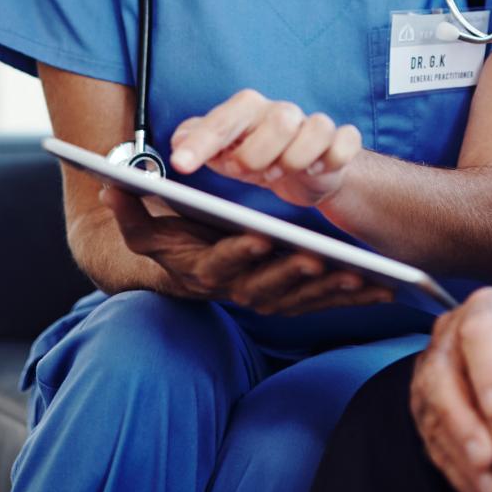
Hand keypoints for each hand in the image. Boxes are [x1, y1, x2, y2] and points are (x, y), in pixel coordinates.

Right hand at [100, 186, 392, 315]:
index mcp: (205, 270)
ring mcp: (266, 299)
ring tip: (358, 275)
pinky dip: (350, 299)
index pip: (221, 264)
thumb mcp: (148, 228)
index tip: (259, 236)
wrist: (185, 274)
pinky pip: (322, 305)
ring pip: (300, 300)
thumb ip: (130, 209)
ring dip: (328, 292)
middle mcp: (237, 290)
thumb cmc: (174, 242)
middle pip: (266, 288)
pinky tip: (381, 289)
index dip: (239, 253)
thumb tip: (110, 186)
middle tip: (318, 257)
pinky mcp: (292, 302)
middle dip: (292, 275)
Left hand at [170, 88, 361, 207]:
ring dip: (297, 160)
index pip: (225, 118)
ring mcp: (315, 125)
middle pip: (280, 120)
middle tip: (248, 173)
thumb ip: (197, 142)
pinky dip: (332, 159)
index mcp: (249, 110)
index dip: (203, 141)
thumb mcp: (222, 153)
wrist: (302, 173)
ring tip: (280, 173)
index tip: (181, 164)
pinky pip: (345, 142)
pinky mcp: (341, 141)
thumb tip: (179, 140)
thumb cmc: (256, 158)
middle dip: (258, 155)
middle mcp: (283, 112)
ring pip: (316, 129)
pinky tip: (316, 171)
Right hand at [413, 288, 491, 491]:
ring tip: (490, 491)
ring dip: (459, 458)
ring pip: (433, 418)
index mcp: (483, 309)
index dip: (487, 370)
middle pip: (442, 379)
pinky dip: (457, 473)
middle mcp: (448, 337)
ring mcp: (431, 372)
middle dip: (463, 425)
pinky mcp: (426, 407)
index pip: (478, 332)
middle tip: (489, 460)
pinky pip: (434, 443)